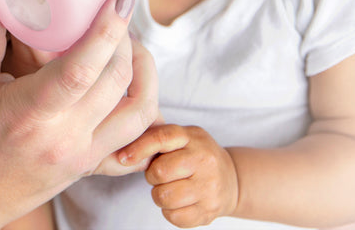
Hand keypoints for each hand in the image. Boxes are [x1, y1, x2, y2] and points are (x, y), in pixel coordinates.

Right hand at [0, 0, 157, 229]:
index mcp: (28, 114)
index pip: (79, 70)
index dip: (106, 31)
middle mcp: (62, 138)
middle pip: (116, 81)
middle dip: (126, 39)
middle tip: (118, 10)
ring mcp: (82, 156)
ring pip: (139, 110)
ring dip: (144, 70)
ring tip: (130, 43)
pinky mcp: (91, 165)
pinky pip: (136, 134)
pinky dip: (144, 102)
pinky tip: (133, 78)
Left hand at [118, 124, 238, 227]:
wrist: (232, 179)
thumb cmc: (197, 155)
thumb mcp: (184, 137)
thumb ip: (159, 138)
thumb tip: (125, 150)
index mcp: (193, 137)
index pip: (161, 138)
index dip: (138, 149)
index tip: (123, 158)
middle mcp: (204, 161)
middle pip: (160, 172)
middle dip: (152, 176)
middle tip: (159, 175)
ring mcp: (208, 187)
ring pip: (164, 197)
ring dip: (159, 195)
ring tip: (169, 188)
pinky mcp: (208, 211)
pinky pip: (174, 217)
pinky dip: (169, 211)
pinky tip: (178, 201)